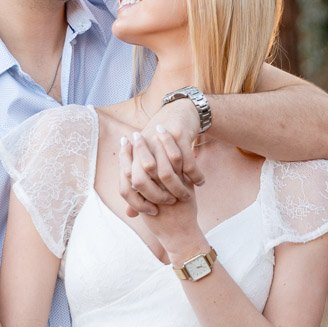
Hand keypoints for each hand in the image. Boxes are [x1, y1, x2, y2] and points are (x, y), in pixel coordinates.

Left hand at [119, 101, 204, 218]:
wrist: (178, 112)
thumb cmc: (160, 144)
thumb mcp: (148, 163)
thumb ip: (139, 188)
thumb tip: (130, 214)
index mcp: (133, 156)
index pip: (127, 186)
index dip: (137, 203)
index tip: (152, 211)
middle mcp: (142, 149)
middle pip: (143, 180)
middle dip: (158, 196)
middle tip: (171, 201)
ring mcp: (159, 142)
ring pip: (167, 173)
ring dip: (178, 187)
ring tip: (187, 194)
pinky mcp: (179, 136)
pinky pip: (187, 162)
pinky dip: (195, 175)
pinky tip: (200, 182)